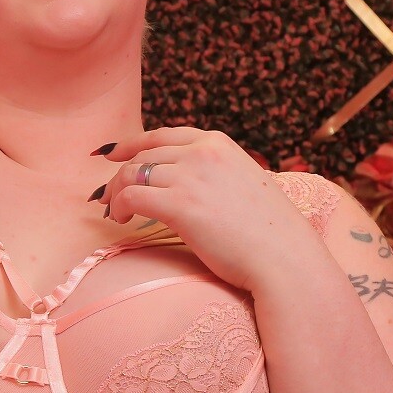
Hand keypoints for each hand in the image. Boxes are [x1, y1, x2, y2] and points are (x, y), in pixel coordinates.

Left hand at [91, 128, 318, 293]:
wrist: (284, 257)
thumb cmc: (270, 231)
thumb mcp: (245, 182)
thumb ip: (217, 173)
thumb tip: (186, 183)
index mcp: (218, 143)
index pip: (162, 135)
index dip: (131, 143)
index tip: (111, 154)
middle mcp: (202, 152)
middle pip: (143, 155)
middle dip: (119, 175)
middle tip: (108, 197)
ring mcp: (190, 177)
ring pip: (132, 173)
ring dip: (116, 193)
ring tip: (115, 213)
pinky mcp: (179, 205)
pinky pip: (131, 197)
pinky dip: (118, 206)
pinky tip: (120, 221)